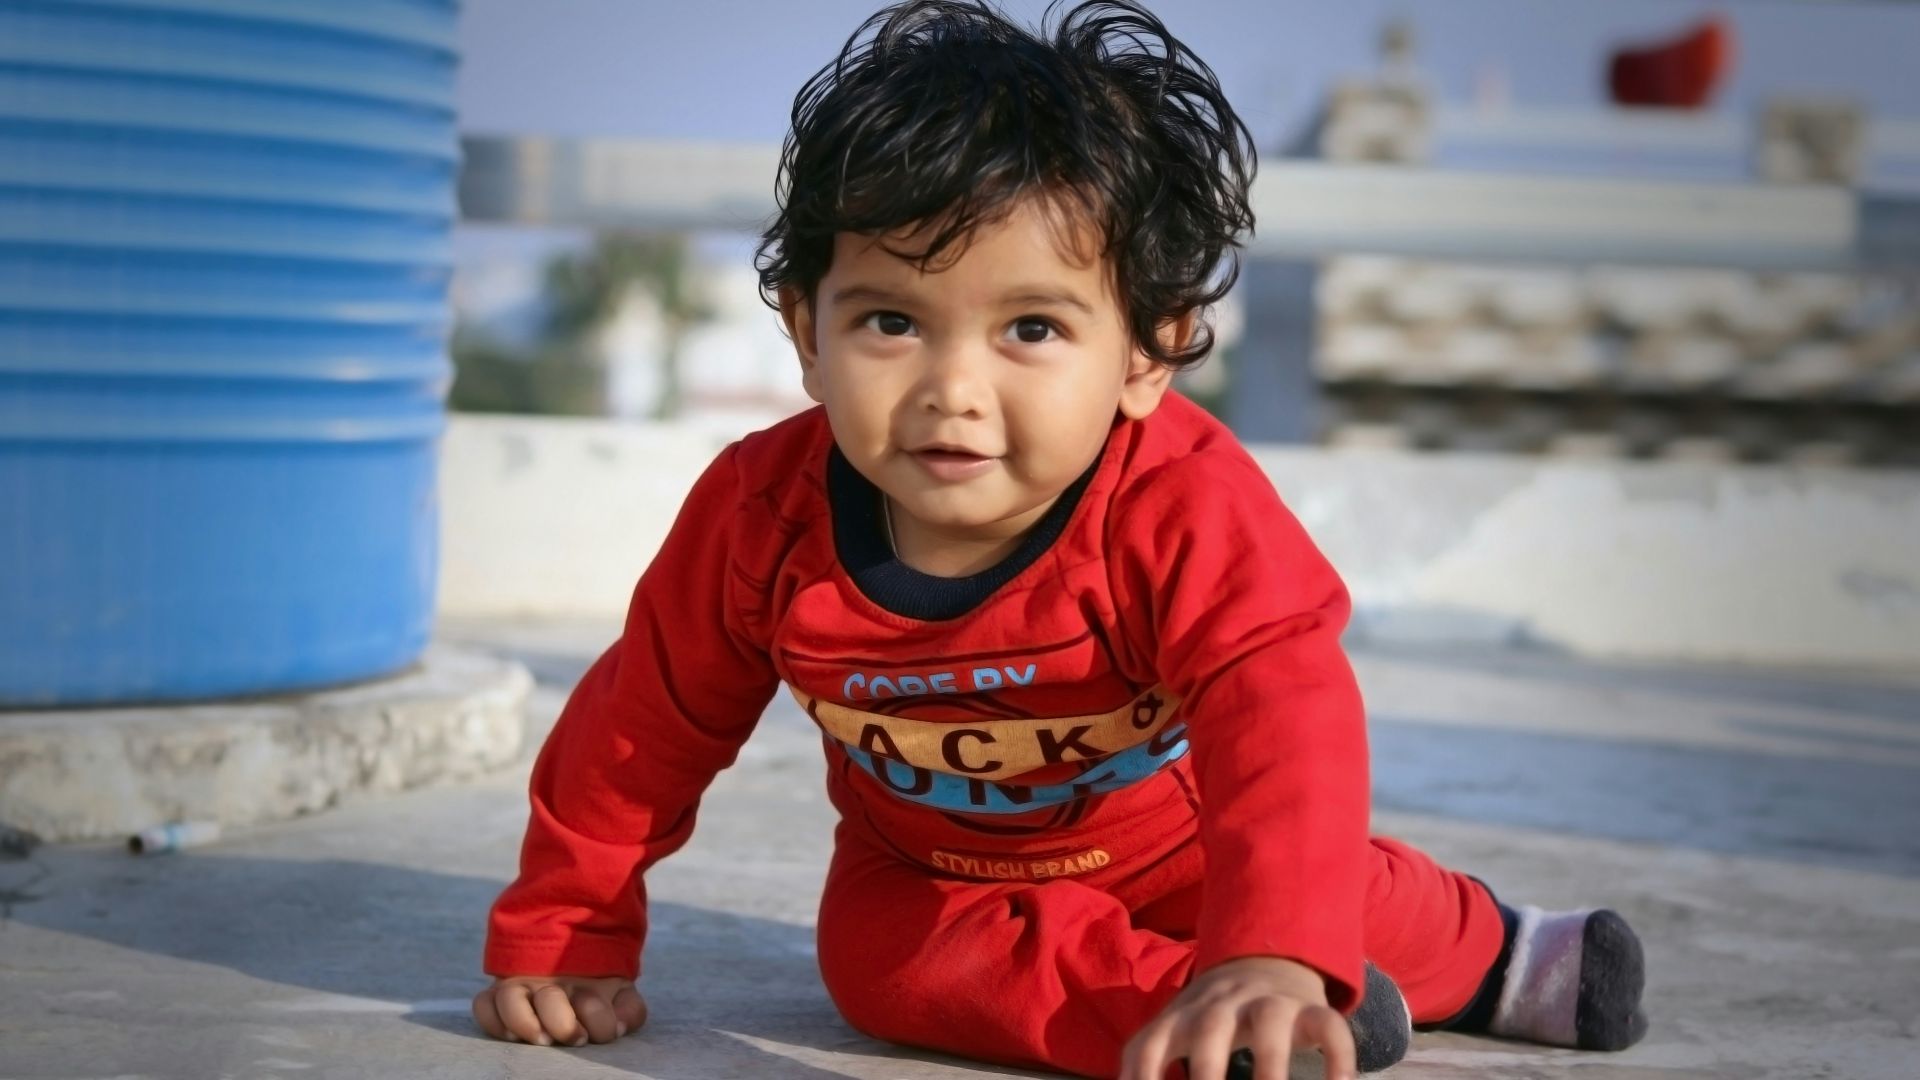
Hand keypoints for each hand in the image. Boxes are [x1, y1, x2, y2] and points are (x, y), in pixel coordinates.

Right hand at [472, 975, 647, 1047]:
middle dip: (564, 1025)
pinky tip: (510, 1035)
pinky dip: (492, 1020)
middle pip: (550, 1001)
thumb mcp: (621, 994)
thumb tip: (618, 1028)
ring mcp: (522, 986)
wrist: (570, 949)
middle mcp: (550, 983)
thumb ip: (629, 1009)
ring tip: (541, 1039)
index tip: (607, 1031)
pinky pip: (483, 1004)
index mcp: (583, 981)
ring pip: (510, 1000)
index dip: (601, 1021)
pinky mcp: (498, 994)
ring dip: (524, 1024)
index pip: (592, 1003)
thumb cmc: (598, 987)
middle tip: (575, 1038)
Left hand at [1120, 957, 1355, 1079]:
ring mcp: (1270, 1003)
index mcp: (1181, 1015)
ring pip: (1272, 1023)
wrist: (1265, 961)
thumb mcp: (1171, 1031)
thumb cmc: (1207, 1016)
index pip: (1150, 1044)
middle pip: (1211, 1026)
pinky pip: (1331, 1027)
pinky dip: (1338, 1058)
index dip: (1143, 1075)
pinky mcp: (1312, 1009)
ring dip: (1272, 1064)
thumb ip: (1143, 1062)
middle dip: (1207, 1066)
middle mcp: (1224, 1005)